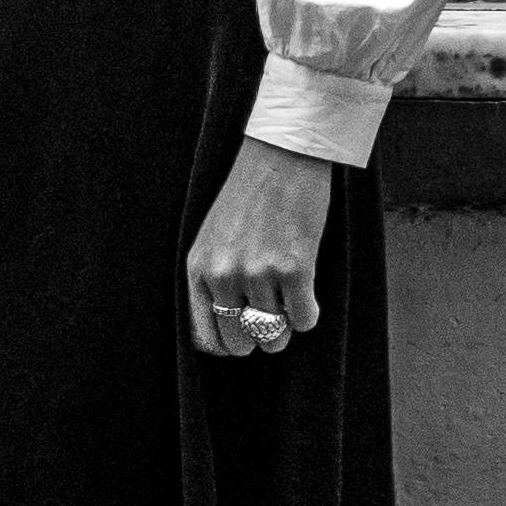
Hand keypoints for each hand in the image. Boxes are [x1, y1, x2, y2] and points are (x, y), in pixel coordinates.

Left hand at [185, 134, 335, 357]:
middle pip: (240, 340)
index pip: (204, 335)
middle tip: (270, 327)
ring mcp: (259, 274)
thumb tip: (230, 321)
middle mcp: (224, 275)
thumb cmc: (248, 198)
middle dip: (257, 340)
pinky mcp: (295, 269)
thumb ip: (214, 277)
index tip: (239, 341)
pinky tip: (307, 298)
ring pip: (274, 332)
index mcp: (198, 269)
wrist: (280, 160)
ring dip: (285, 328)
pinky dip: (308, 316)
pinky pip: (303, 319)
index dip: (226, 344)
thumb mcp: (212, 238)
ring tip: (289, 308)